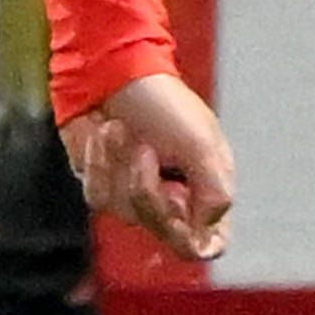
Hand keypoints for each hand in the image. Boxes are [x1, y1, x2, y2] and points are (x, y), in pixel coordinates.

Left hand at [63, 72, 234, 260]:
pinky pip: (98, 197)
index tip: (176, 205)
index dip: (194, 239)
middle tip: (145, 149)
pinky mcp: (104, 184)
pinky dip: (100, 164)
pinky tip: (102, 132)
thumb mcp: (201, 145)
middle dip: (146, 186)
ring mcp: (135, 194)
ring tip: (120, 129)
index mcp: (206, 188)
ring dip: (119, 166)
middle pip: (162, 229)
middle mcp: (173, 197)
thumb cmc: (163, 103)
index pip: (208, 243)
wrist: (110, 70)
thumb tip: (206, 233)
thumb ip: (216, 193)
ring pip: (126, 213)